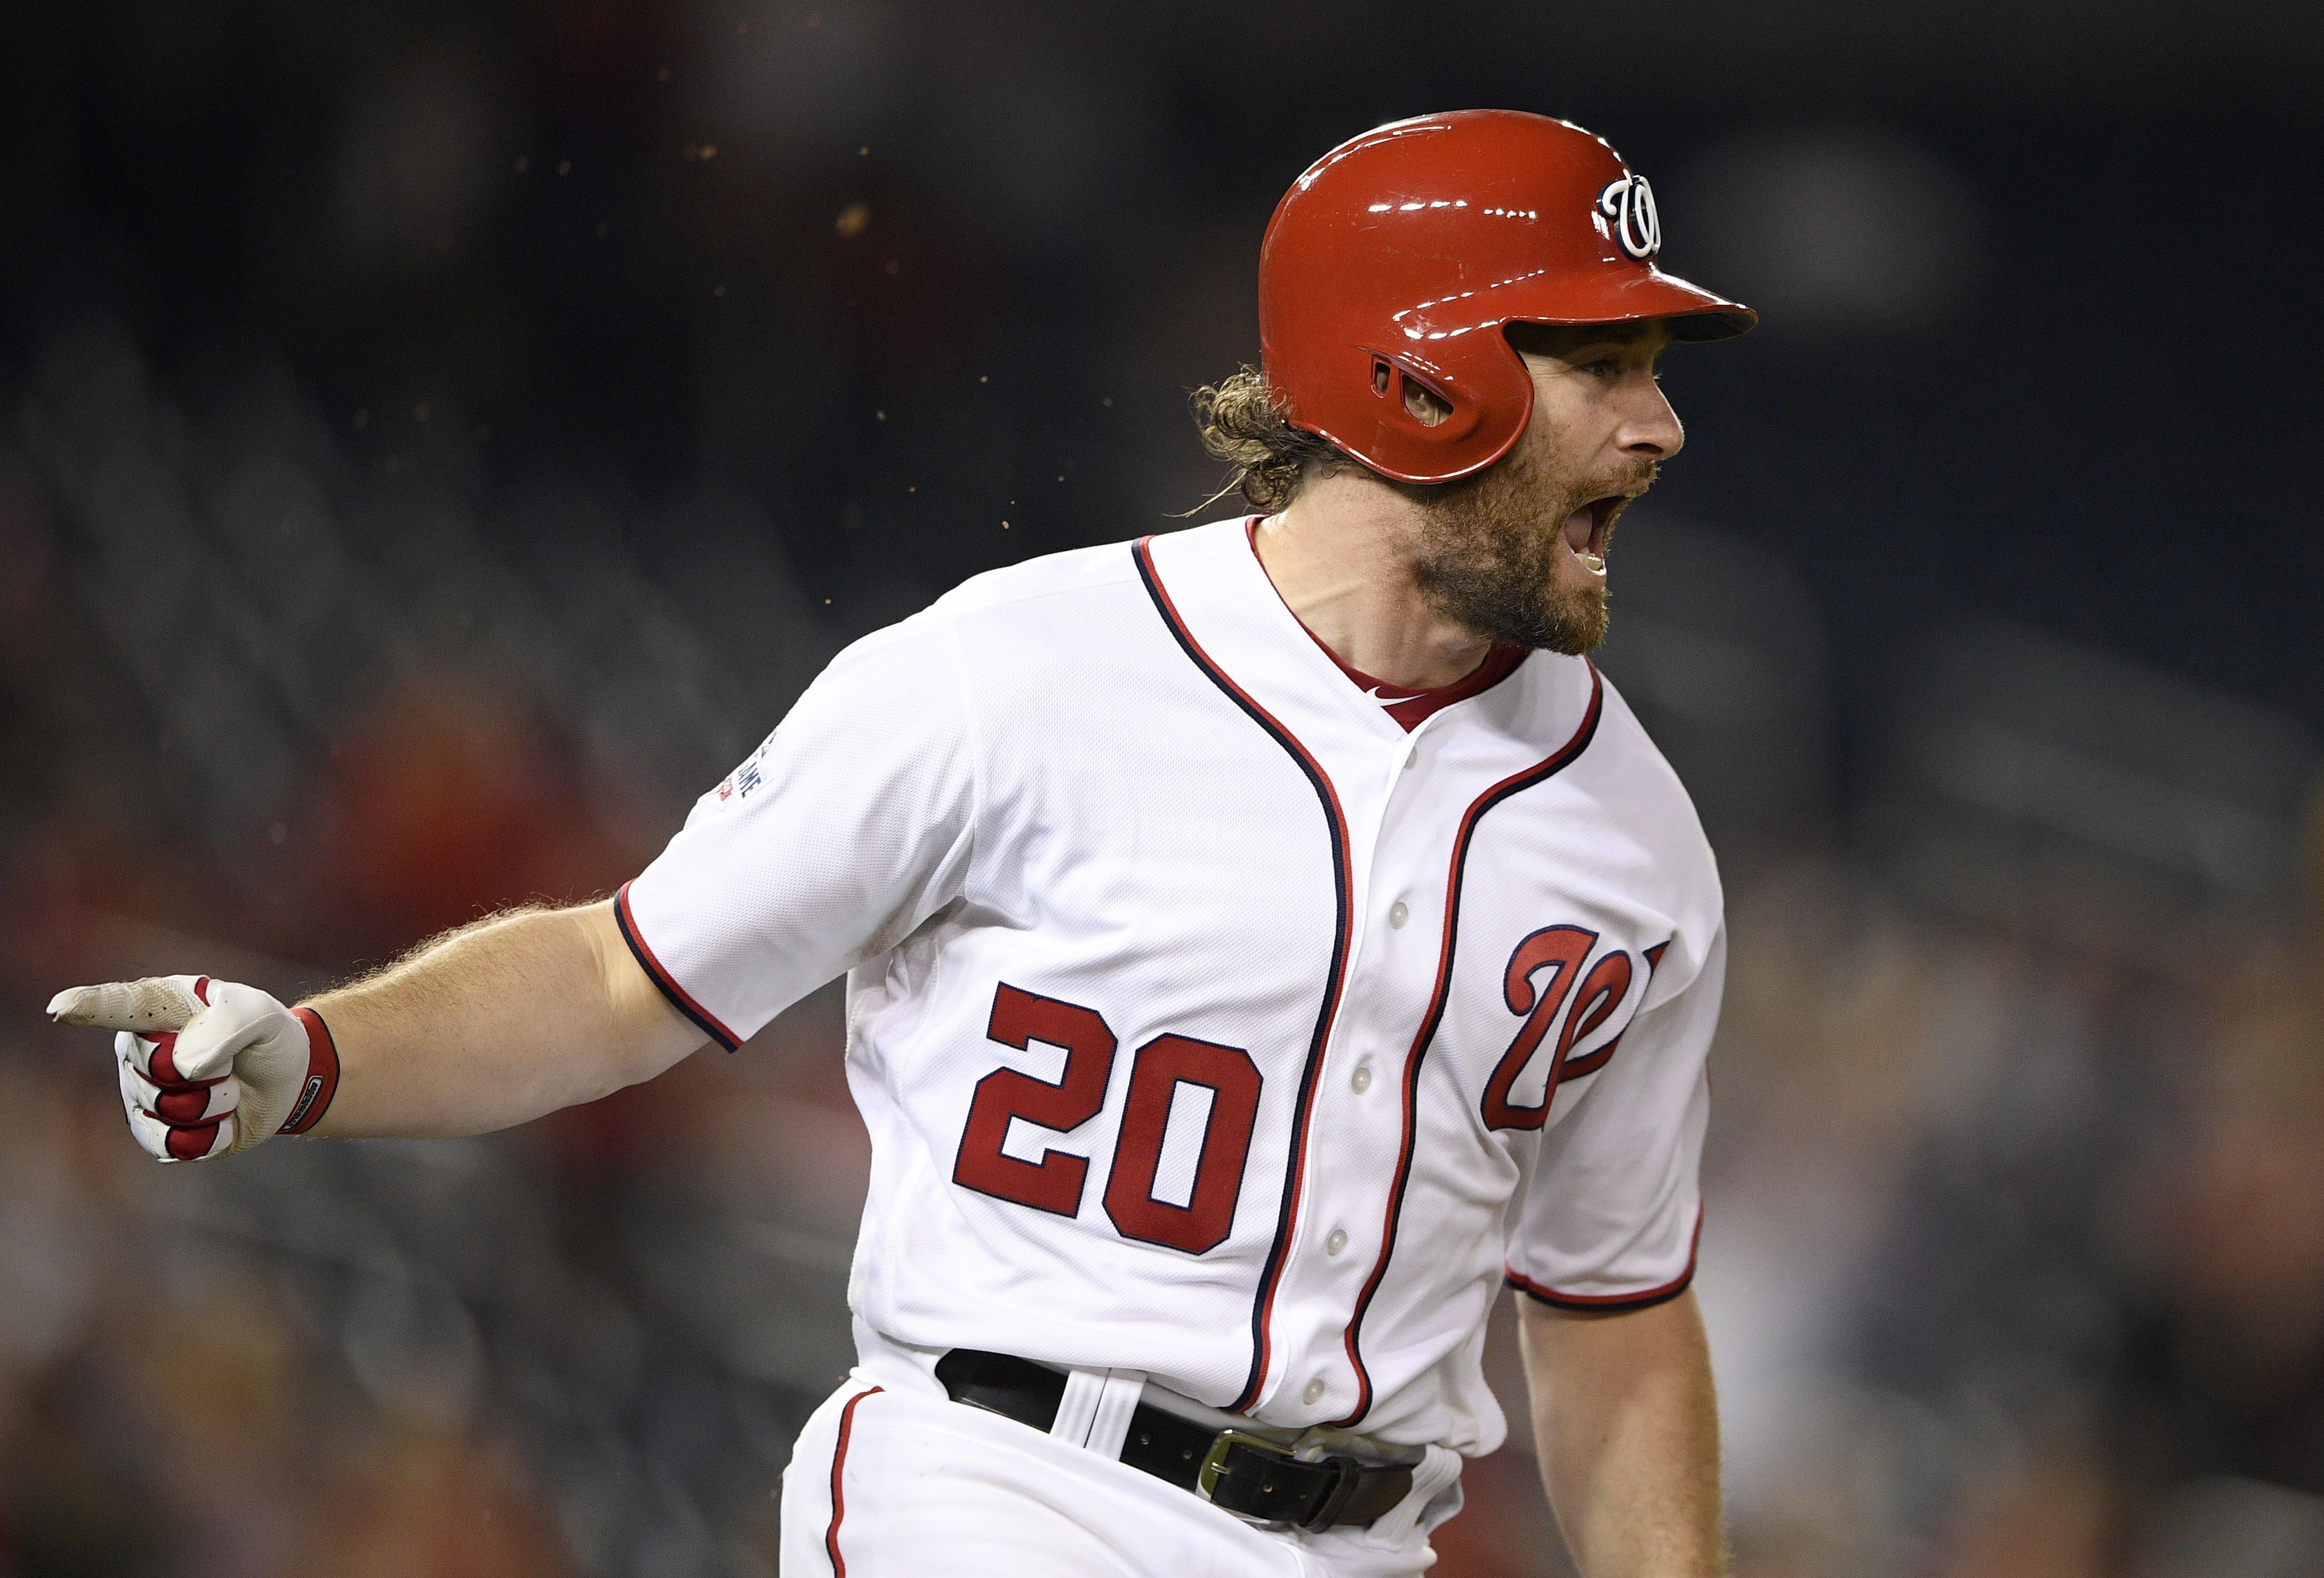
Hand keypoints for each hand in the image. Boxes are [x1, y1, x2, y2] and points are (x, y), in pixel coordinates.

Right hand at [48, 974, 339, 1160]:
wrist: (287, 1078)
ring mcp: (141, 1093)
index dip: (90, 1007)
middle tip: (231, 1060)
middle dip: (209, 1071)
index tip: (61, 1009)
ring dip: (217, 1102)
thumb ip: (228, 1024)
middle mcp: (138, 1050)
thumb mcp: (259, 1015)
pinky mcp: (157, 1133)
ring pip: (170, 1110)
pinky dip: (213, 1136)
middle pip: (155, 1069)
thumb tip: (181, 1065)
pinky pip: (177, 1145)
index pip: (119, 1006)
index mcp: (160, 1008)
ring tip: (229, 1084)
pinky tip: (222, 1118)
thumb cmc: (265, 1035)